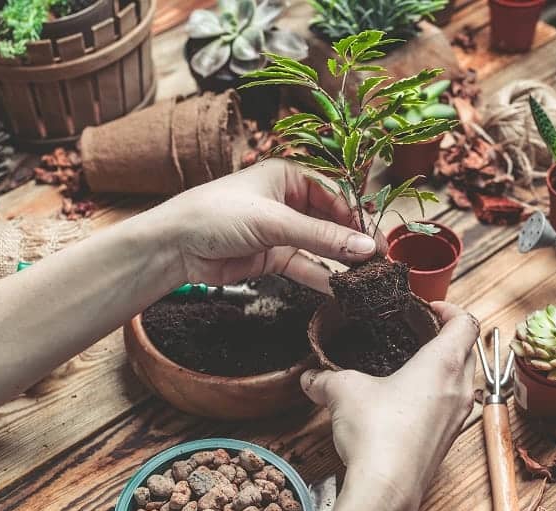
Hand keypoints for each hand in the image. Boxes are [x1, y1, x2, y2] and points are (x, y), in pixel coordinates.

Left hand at [155, 158, 386, 293]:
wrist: (175, 245)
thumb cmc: (218, 214)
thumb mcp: (274, 221)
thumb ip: (321, 237)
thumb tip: (366, 248)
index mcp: (288, 176)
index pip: (335, 193)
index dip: (357, 216)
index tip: (377, 239)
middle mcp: (287, 201)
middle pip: (331, 221)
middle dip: (353, 241)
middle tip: (380, 261)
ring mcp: (280, 231)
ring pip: (319, 246)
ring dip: (341, 261)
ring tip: (367, 278)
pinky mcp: (271, 257)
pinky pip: (304, 266)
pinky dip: (321, 277)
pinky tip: (341, 288)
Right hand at [300, 302, 478, 510]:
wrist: (387, 488)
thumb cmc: (378, 434)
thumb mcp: (343, 391)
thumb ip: (325, 378)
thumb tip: (310, 378)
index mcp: (442, 364)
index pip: (466, 323)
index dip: (450, 309)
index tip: (429, 308)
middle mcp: (458, 389)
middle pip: (467, 350)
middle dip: (446, 336)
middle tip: (418, 331)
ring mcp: (456, 418)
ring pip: (462, 380)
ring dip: (444, 367)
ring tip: (411, 364)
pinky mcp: (446, 440)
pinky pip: (451, 406)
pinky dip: (436, 394)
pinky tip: (404, 401)